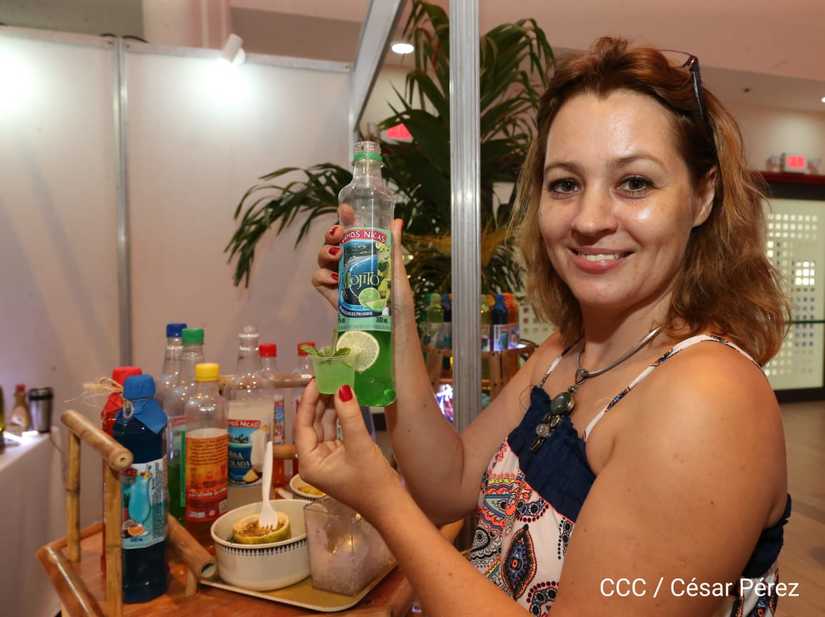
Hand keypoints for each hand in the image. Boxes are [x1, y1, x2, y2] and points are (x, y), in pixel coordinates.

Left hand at [295, 380, 400, 517]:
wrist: (390, 506)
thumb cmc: (372, 481)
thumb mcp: (359, 445)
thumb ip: (348, 415)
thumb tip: (342, 388)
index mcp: (309, 463)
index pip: (303, 425)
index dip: (309, 401)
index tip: (316, 380)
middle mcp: (313, 460)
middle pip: (311, 424)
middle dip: (319, 401)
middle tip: (328, 377)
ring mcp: (326, 459)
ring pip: (323, 426)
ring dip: (329, 407)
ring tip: (336, 383)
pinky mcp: (339, 457)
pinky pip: (334, 432)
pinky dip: (339, 417)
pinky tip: (344, 400)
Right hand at [312, 206, 417, 323]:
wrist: (391, 327)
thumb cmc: (397, 301)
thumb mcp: (396, 271)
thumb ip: (393, 247)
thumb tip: (396, 221)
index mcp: (364, 254)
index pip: (351, 231)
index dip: (345, 218)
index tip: (346, 209)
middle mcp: (348, 263)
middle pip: (332, 241)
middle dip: (331, 233)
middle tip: (339, 233)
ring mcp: (338, 278)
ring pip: (322, 257)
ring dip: (326, 251)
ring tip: (338, 255)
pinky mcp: (330, 294)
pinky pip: (317, 279)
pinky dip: (322, 275)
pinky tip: (335, 278)